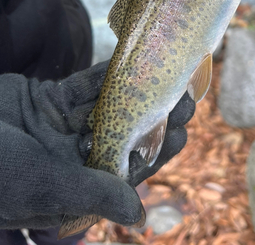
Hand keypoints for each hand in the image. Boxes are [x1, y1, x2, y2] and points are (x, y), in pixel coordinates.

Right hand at [0, 61, 194, 229]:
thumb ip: (94, 195)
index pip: (126, 171)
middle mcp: (71, 158)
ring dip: (136, 92)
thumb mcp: (46, 185)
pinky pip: (83, 87)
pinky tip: (132, 62)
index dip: (155, 151)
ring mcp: (60, 128)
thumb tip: (139, 215)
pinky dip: (105, 75)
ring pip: (107, 108)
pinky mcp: (48, 101)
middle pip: (123, 136)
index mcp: (73, 188)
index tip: (182, 130)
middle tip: (186, 97)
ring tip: (168, 75)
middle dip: (152, 116)